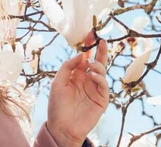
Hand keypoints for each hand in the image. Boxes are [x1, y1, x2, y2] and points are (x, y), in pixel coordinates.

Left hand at [47, 30, 108, 146]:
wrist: (62, 127)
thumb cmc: (57, 105)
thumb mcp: (58, 82)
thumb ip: (68, 66)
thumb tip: (81, 54)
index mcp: (76, 75)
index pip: (84, 57)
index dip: (87, 46)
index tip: (90, 33)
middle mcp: (87, 79)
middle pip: (97, 61)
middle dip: (99, 50)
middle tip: (100, 39)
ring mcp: (95, 89)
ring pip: (101, 71)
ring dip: (97, 65)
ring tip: (90, 64)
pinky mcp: (101, 98)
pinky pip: (103, 84)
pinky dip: (99, 78)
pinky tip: (92, 75)